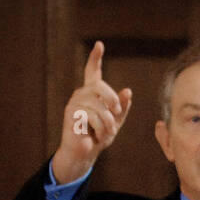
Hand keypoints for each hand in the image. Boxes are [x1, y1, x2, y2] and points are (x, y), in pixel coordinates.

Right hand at [51, 41, 132, 184]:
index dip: (95, 58)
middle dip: (112, 99)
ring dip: (107, 121)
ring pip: (97, 105)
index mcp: (92, 94)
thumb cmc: (98, 137)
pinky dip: (99, 128)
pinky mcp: (71, 114)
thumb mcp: (115, 121)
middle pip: (99, 85)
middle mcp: (81, 94)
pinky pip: (91, 116)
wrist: (84, 154)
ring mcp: (74, 103)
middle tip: (117, 112)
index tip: (99, 45)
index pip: (92, 71)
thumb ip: (122, 107)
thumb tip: (128, 91)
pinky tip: (97, 135)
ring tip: (108, 132)